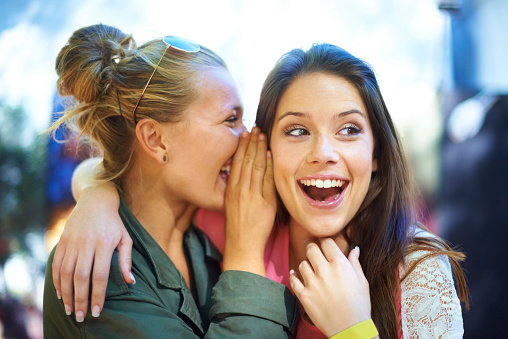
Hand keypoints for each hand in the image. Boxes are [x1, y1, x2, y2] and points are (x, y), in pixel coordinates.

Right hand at [52, 183, 133, 321]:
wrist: (96, 200)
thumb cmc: (114, 223)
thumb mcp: (125, 238)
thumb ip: (126, 260)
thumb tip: (131, 282)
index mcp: (104, 244)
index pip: (100, 276)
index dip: (97, 295)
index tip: (97, 311)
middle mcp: (86, 243)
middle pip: (80, 277)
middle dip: (80, 300)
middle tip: (80, 317)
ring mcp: (72, 241)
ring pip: (65, 273)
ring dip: (66, 294)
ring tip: (69, 309)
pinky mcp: (62, 240)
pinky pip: (56, 264)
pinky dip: (56, 281)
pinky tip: (60, 293)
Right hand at [223, 127, 276, 275]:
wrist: (242, 247)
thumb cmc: (237, 229)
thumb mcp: (230, 205)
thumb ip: (236, 190)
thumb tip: (243, 176)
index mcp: (230, 190)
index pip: (236, 163)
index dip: (241, 147)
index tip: (245, 134)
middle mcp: (240, 190)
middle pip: (246, 161)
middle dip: (251, 143)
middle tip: (255, 128)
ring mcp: (252, 196)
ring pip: (256, 167)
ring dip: (260, 149)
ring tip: (262, 135)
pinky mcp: (265, 203)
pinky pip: (267, 180)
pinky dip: (268, 166)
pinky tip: (270, 154)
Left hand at [289, 239, 370, 336]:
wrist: (350, 329)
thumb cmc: (359, 305)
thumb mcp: (362, 282)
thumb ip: (355, 263)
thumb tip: (354, 249)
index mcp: (340, 264)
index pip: (327, 242)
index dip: (324, 240)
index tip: (323, 242)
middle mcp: (324, 270)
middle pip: (311, 249)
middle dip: (311, 246)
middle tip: (311, 247)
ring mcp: (312, 283)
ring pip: (302, 264)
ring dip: (306, 264)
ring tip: (309, 267)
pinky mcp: (304, 295)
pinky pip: (293, 280)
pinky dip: (293, 275)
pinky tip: (295, 274)